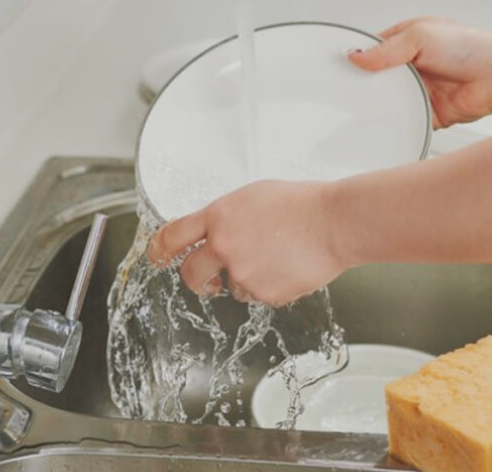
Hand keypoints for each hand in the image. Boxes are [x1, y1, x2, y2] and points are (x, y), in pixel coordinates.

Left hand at [148, 180, 347, 306]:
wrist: (334, 223)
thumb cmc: (302, 204)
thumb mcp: (253, 197)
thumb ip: (226, 217)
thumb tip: (214, 231)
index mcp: (219, 216)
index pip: (172, 236)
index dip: (159, 250)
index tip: (157, 257)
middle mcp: (224, 246)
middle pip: (190, 274)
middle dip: (196, 278)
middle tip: (207, 278)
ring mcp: (243, 273)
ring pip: (229, 287)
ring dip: (243, 278)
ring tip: (273, 258)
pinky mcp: (264, 294)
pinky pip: (257, 295)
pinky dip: (268, 286)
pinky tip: (286, 267)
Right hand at [349, 16, 491, 126]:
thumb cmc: (471, 47)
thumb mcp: (421, 36)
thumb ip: (387, 48)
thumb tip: (358, 57)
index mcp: (410, 41)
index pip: (375, 48)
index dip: (359, 56)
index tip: (343, 65)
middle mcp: (414, 65)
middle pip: (380, 77)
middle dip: (368, 83)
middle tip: (351, 89)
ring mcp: (421, 89)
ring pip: (391, 100)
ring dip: (383, 104)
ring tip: (367, 106)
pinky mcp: (428, 112)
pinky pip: (407, 120)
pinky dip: (398, 123)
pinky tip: (388, 122)